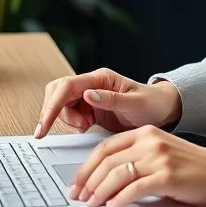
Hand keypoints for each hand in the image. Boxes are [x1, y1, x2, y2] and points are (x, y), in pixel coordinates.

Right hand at [33, 69, 181, 138]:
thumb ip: (111, 100)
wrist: (161, 110)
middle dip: (54, 111)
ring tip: (88, 127)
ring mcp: (89, 96)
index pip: (67, 87)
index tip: (43, 126)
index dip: (51, 106)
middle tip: (67, 128)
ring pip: (61, 103)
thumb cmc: (152, 103)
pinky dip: (73, 123)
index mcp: (101, 78)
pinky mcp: (89, 108)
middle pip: (57, 91)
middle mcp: (92, 84)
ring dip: (67, 119)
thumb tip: (87, 95)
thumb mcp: (135, 104)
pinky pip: (70, 113)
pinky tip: (88, 128)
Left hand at [69, 125, 205, 206]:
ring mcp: (159, 158)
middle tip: (79, 197)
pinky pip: (135, 188)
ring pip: (117, 174)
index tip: (76, 183)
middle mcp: (150, 141)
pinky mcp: (167, 176)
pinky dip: (120, 199)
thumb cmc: (190, 167)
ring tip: (92, 204)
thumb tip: (104, 179)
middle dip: (88, 181)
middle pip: (108, 160)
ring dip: (100, 192)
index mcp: (145, 133)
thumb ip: (136, 157)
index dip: (86, 166)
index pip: (105, 147)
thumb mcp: (160, 152)